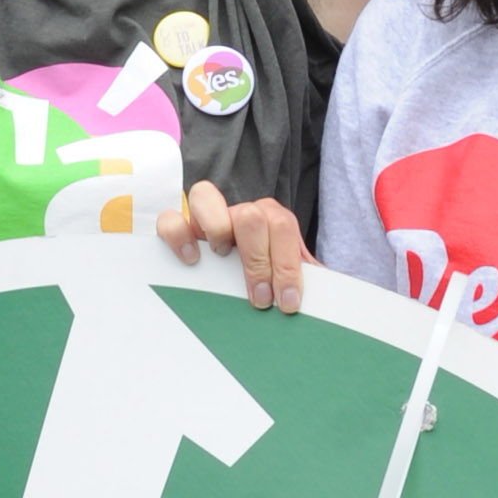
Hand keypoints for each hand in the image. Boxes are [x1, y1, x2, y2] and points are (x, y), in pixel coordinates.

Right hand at [160, 184, 304, 310]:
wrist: (250, 287)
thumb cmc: (270, 284)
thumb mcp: (292, 283)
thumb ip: (308, 283)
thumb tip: (327, 293)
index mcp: (272, 220)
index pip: (283, 227)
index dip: (288, 265)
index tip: (288, 301)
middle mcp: (240, 213)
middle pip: (251, 215)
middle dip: (258, 261)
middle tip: (261, 299)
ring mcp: (207, 217)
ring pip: (206, 196)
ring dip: (217, 229)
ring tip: (222, 259)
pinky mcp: (179, 230)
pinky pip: (170, 219)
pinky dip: (178, 235)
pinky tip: (191, 259)